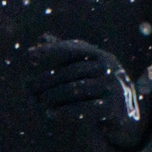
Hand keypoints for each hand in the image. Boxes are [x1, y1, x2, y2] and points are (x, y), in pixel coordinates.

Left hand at [24, 39, 151, 151]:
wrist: (124, 113)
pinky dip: (65, 112)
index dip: (50, 51)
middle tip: (28, 87)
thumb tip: (42, 36)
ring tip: (38, 101)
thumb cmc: (98, 86)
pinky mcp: (113, 108)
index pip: (73, 49)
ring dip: (53, 96)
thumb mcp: (84, 68)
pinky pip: (85, 109)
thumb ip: (65, 53)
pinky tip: (50, 114)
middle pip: (71, 71)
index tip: (28, 55)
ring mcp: (113, 88)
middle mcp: (109, 68)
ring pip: (76, 89)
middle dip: (47, 79)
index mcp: (101, 56)